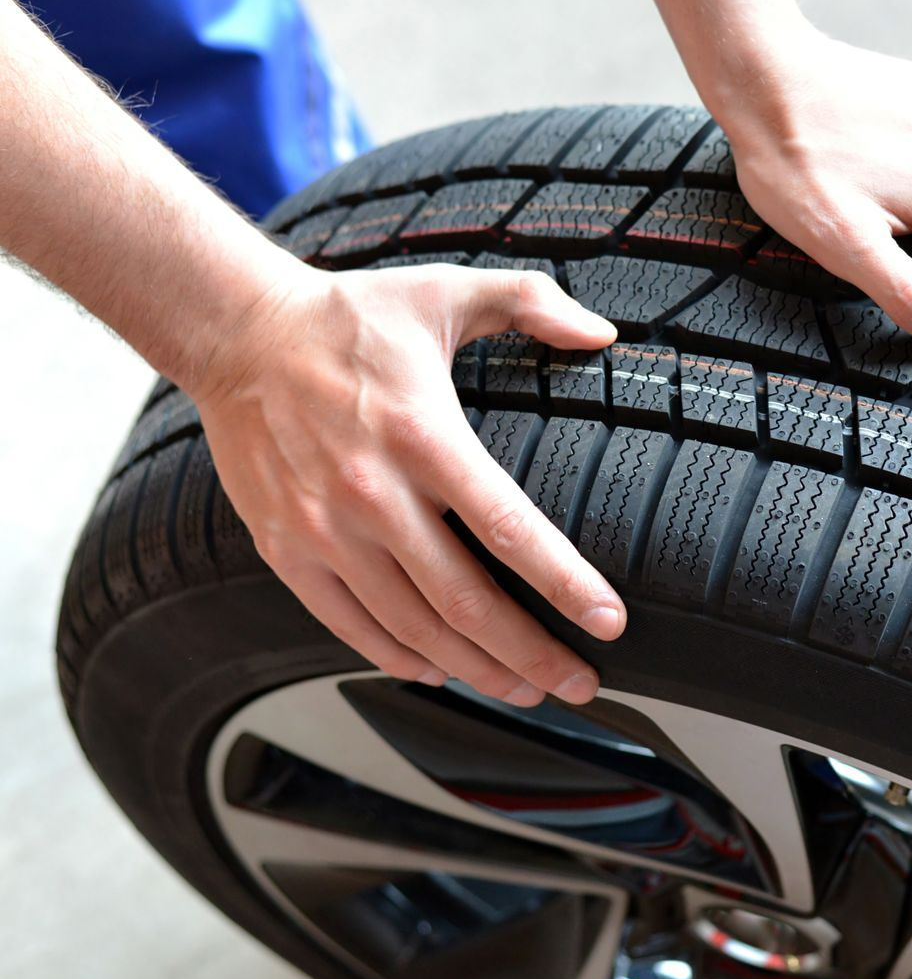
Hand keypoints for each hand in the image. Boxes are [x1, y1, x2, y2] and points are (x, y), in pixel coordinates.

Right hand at [193, 261, 625, 706]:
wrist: (236, 334)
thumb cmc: (348, 318)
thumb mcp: (445, 290)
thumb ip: (530, 302)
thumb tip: (603, 333)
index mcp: (422, 434)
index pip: (508, 528)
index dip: (565, 583)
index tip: (608, 621)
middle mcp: (372, 492)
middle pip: (465, 601)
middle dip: (532, 654)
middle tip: (578, 682)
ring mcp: (324, 529)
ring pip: (412, 627)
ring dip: (476, 668)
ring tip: (524, 687)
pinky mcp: (285, 550)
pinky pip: (349, 626)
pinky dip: (400, 658)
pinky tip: (441, 670)